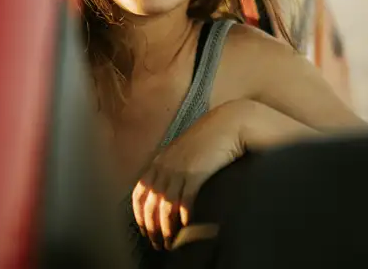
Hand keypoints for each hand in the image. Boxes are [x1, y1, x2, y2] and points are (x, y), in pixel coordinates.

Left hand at [131, 100, 248, 250]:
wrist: (228, 124)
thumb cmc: (208, 138)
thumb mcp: (183, 152)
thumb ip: (172, 167)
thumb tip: (168, 189)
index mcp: (159, 160)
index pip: (139, 192)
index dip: (139, 214)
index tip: (145, 229)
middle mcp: (165, 165)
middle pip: (149, 203)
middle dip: (150, 226)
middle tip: (157, 243)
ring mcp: (180, 169)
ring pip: (165, 206)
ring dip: (165, 227)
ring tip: (170, 241)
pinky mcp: (196, 173)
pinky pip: (185, 199)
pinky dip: (183, 215)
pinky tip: (185, 224)